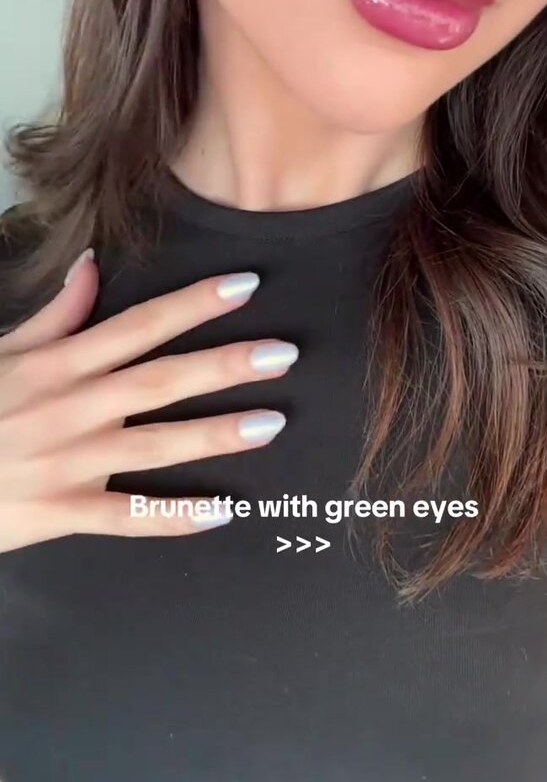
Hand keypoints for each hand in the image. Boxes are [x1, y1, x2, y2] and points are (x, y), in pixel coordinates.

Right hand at [0, 250, 297, 551]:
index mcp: (59, 365)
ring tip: (272, 423)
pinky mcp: (61, 513)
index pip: (138, 325)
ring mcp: (68, 464)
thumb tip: (92, 263)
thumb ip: (54, 313)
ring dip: (215, 435)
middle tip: (284, 353)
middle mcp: (71, 409)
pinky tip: (224, 511)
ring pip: (153, 447)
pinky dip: (175, 517)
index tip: (246, 286)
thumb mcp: (3, 351)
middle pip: (159, 381)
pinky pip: (127, 519)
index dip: (194, 304)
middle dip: (224, 365)